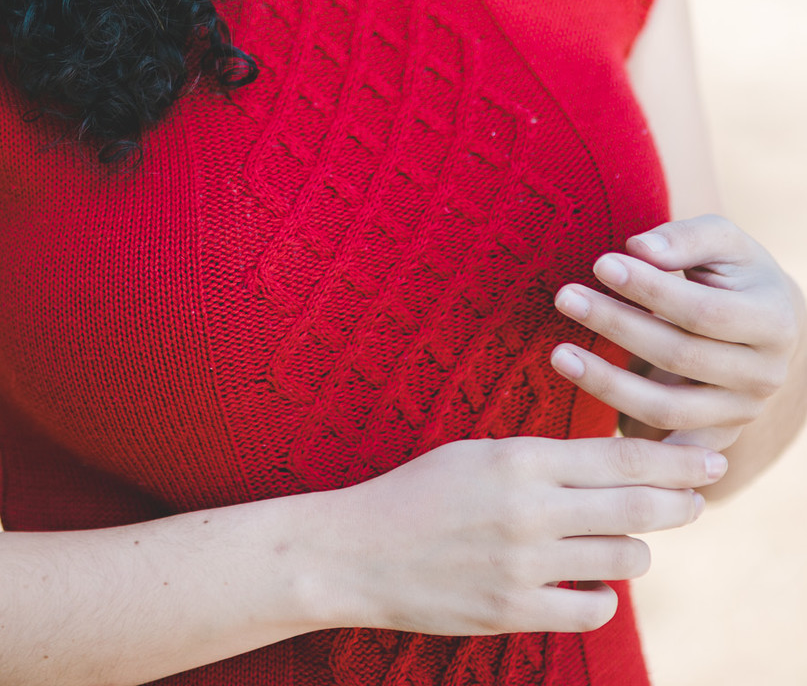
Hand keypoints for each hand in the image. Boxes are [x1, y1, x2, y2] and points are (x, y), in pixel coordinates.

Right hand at [322, 435, 721, 636]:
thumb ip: (543, 460)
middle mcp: (528, 511)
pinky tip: (592, 585)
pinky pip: (593, 610)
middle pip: (635, 509)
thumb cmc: (420, 493)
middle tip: (698, 500)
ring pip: (622, 560)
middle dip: (679, 503)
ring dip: (635, 552)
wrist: (358, 552)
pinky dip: (603, 597)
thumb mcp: (480, 454)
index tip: (707, 461)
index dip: (672, 461)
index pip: (617, 457)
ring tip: (625, 544)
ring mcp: (523, 566)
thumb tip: (613, 465)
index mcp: (519, 460)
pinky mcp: (514, 612)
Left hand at [551, 215, 804, 451]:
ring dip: (607, 383)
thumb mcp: (723, 240)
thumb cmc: (734, 270)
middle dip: (618, 326)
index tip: (599, 263)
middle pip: (680, 357)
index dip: (650, 289)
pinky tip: (582, 419)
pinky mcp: (715, 437)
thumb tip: (638, 249)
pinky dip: (625, 438)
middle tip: (564, 297)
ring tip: (558, 353)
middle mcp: (765, 376)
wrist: (764, 322)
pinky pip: (663, 445)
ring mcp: (741, 413)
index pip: (703, 312)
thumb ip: (685, 239)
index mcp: (773, 322)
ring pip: (667, 408)